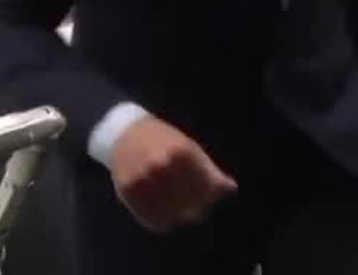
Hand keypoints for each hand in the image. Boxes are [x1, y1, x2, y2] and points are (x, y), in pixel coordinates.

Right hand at [108, 117, 236, 233]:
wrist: (126, 134)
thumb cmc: (164, 142)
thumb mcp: (190, 149)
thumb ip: (210, 171)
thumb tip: (231, 189)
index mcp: (182, 153)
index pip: (206, 189)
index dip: (210, 197)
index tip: (209, 200)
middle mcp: (162, 166)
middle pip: (189, 204)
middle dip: (195, 208)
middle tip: (195, 209)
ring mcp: (142, 179)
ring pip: (170, 216)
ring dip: (178, 216)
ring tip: (178, 210)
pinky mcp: (126, 191)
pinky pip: (150, 219)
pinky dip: (161, 222)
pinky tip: (165, 215)